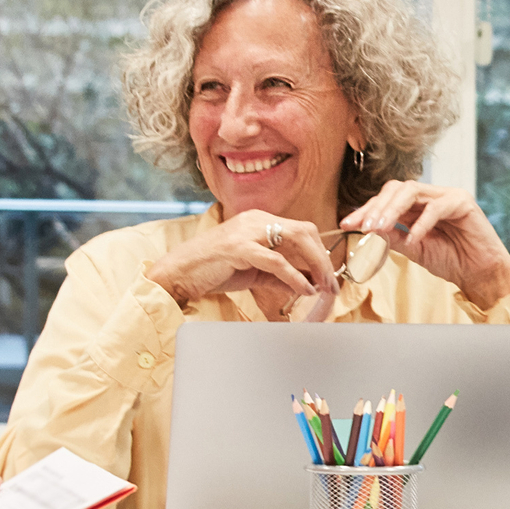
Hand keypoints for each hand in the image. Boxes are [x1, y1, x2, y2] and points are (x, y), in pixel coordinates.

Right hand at [150, 209, 339, 320]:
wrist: (177, 273)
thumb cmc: (212, 271)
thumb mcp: (252, 272)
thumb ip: (279, 276)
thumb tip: (306, 285)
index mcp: (259, 221)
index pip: (301, 229)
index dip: (319, 251)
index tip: (328, 275)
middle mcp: (256, 220)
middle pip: (304, 230)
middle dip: (323, 258)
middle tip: (331, 284)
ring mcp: (247, 231)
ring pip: (295, 239)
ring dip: (315, 265)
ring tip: (323, 287)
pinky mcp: (238, 248)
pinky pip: (276, 260)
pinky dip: (294, 275)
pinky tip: (303, 289)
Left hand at [339, 179, 509, 307]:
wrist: (480, 275)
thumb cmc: (451, 261)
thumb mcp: (414, 249)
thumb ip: (393, 236)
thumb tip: (367, 229)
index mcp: (418, 205)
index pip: (387, 199)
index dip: (366, 210)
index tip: (348, 224)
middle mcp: (431, 195)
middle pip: (396, 189)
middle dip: (376, 207)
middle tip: (362, 226)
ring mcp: (447, 195)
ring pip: (412, 191)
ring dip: (392, 209)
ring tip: (379, 228)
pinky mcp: (463, 203)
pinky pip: (436, 207)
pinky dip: (421, 223)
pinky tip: (413, 239)